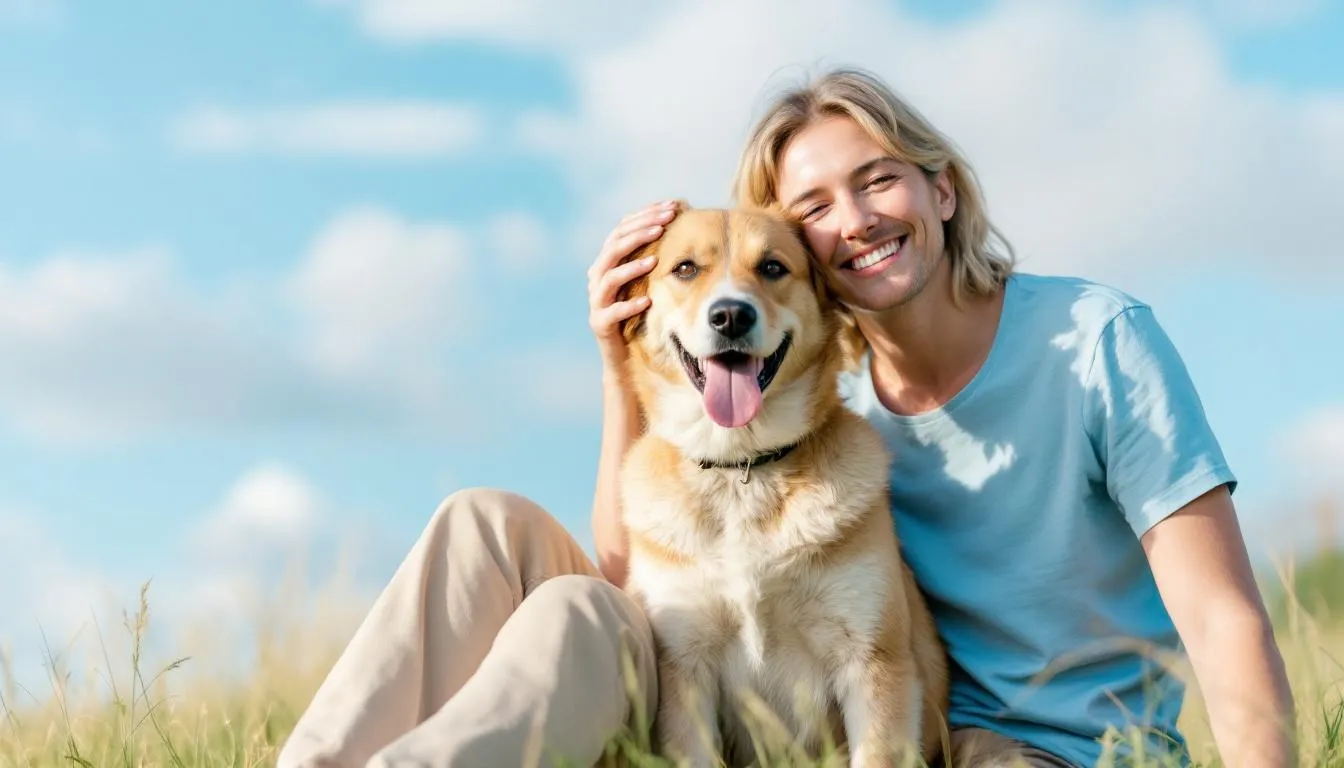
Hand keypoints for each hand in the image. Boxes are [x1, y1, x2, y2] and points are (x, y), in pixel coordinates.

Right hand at [587, 200, 679, 368]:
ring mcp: (596, 300)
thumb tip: (681, 221)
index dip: (644, 216)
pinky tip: (647, 301)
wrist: (624, 354)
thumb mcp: (647, 279)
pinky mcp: (599, 323)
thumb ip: (655, 253)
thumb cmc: (640, 311)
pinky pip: (611, 312)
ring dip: (631, 267)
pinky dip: (628, 305)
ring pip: (608, 276)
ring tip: (654, 261)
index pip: (622, 229)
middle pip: (613, 247)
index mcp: (608, 261)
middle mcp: (598, 276)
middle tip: (664, 226)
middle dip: (639, 233)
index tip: (671, 208)